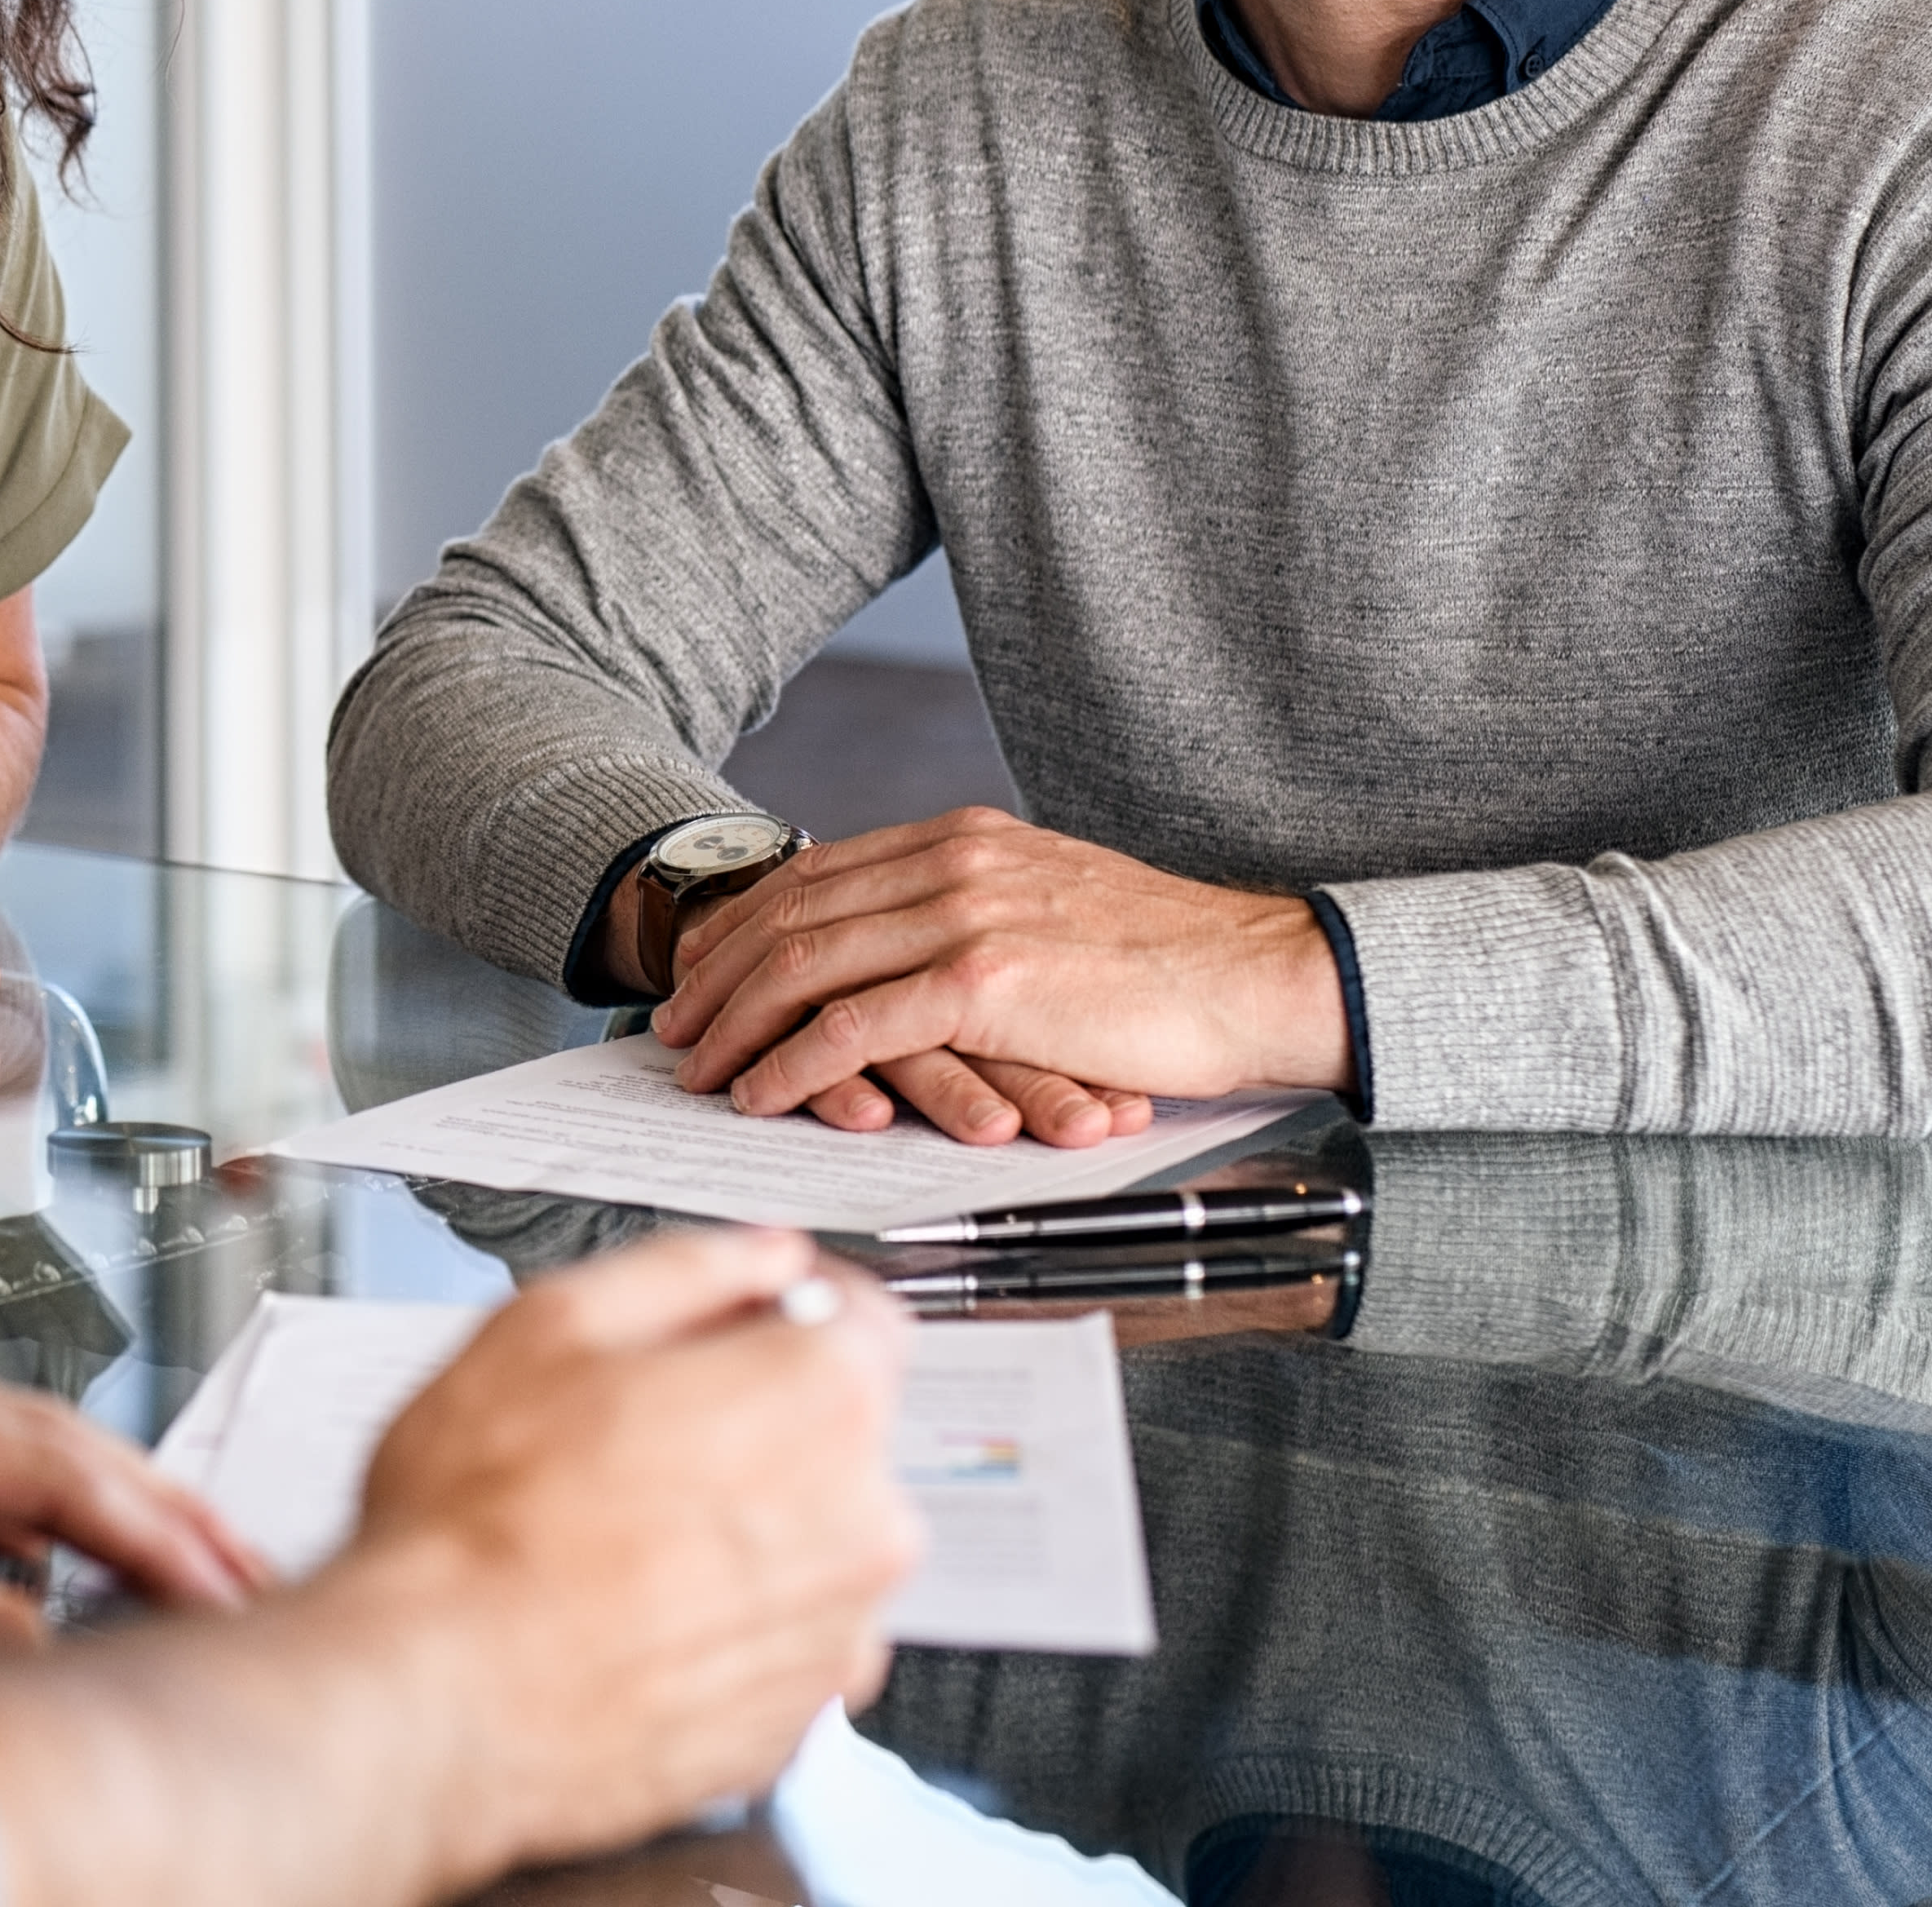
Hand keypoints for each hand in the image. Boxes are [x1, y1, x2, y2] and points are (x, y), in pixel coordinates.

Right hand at [327, 1229, 917, 1871]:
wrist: (443, 1699)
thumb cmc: (478, 1525)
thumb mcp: (549, 1325)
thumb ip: (683, 1270)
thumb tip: (753, 1259)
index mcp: (816, 1400)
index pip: (863, 1319)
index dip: (787, 1308)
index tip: (741, 1321)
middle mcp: (860, 1521)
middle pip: (836, 1436)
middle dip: (755, 1422)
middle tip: (634, 1437)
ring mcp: (835, 1635)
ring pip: (810, 1543)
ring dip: (744, 1528)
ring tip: (620, 1537)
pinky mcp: (798, 1722)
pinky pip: (782, 1641)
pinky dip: (729, 1623)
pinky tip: (634, 1612)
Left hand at [652, 807, 1345, 1136]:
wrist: (1260, 973)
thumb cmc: (1168, 963)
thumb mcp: (1050, 907)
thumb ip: (973, 913)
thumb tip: (909, 950)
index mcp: (963, 838)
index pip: (817, 874)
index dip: (745, 923)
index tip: (703, 966)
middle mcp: (951, 861)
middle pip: (791, 913)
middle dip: (717, 973)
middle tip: (672, 1028)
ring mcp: (964, 916)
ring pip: (805, 964)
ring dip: (737, 1022)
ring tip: (698, 1068)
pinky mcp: (984, 983)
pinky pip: (854, 1026)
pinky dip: (793, 1063)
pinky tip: (763, 1093)